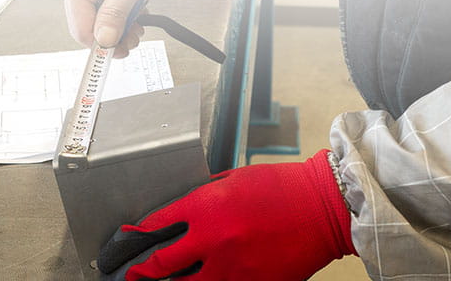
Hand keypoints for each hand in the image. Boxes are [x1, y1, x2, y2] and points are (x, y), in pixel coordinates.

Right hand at [58, 0, 170, 57]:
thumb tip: (104, 41)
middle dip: (112, 35)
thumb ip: (115, 14)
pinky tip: (134, 9)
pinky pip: (102, 2)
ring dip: (118, 24)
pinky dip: (119, 11)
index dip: (102, 45)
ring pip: (96, 15)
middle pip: (87, 23)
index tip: (121, 52)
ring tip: (139, 23)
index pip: (80, 28)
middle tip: (135, 38)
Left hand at [98, 150, 355, 280]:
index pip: (156, 225)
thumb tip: (181, 213)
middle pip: (160, 265)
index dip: (135, 235)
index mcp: (207, 207)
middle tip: (128, 275)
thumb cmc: (282, 188)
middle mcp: (214, 240)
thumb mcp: (233, 179)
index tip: (126, 241)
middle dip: (139, 272)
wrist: (324, 209)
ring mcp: (232, 269)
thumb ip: (204, 195)